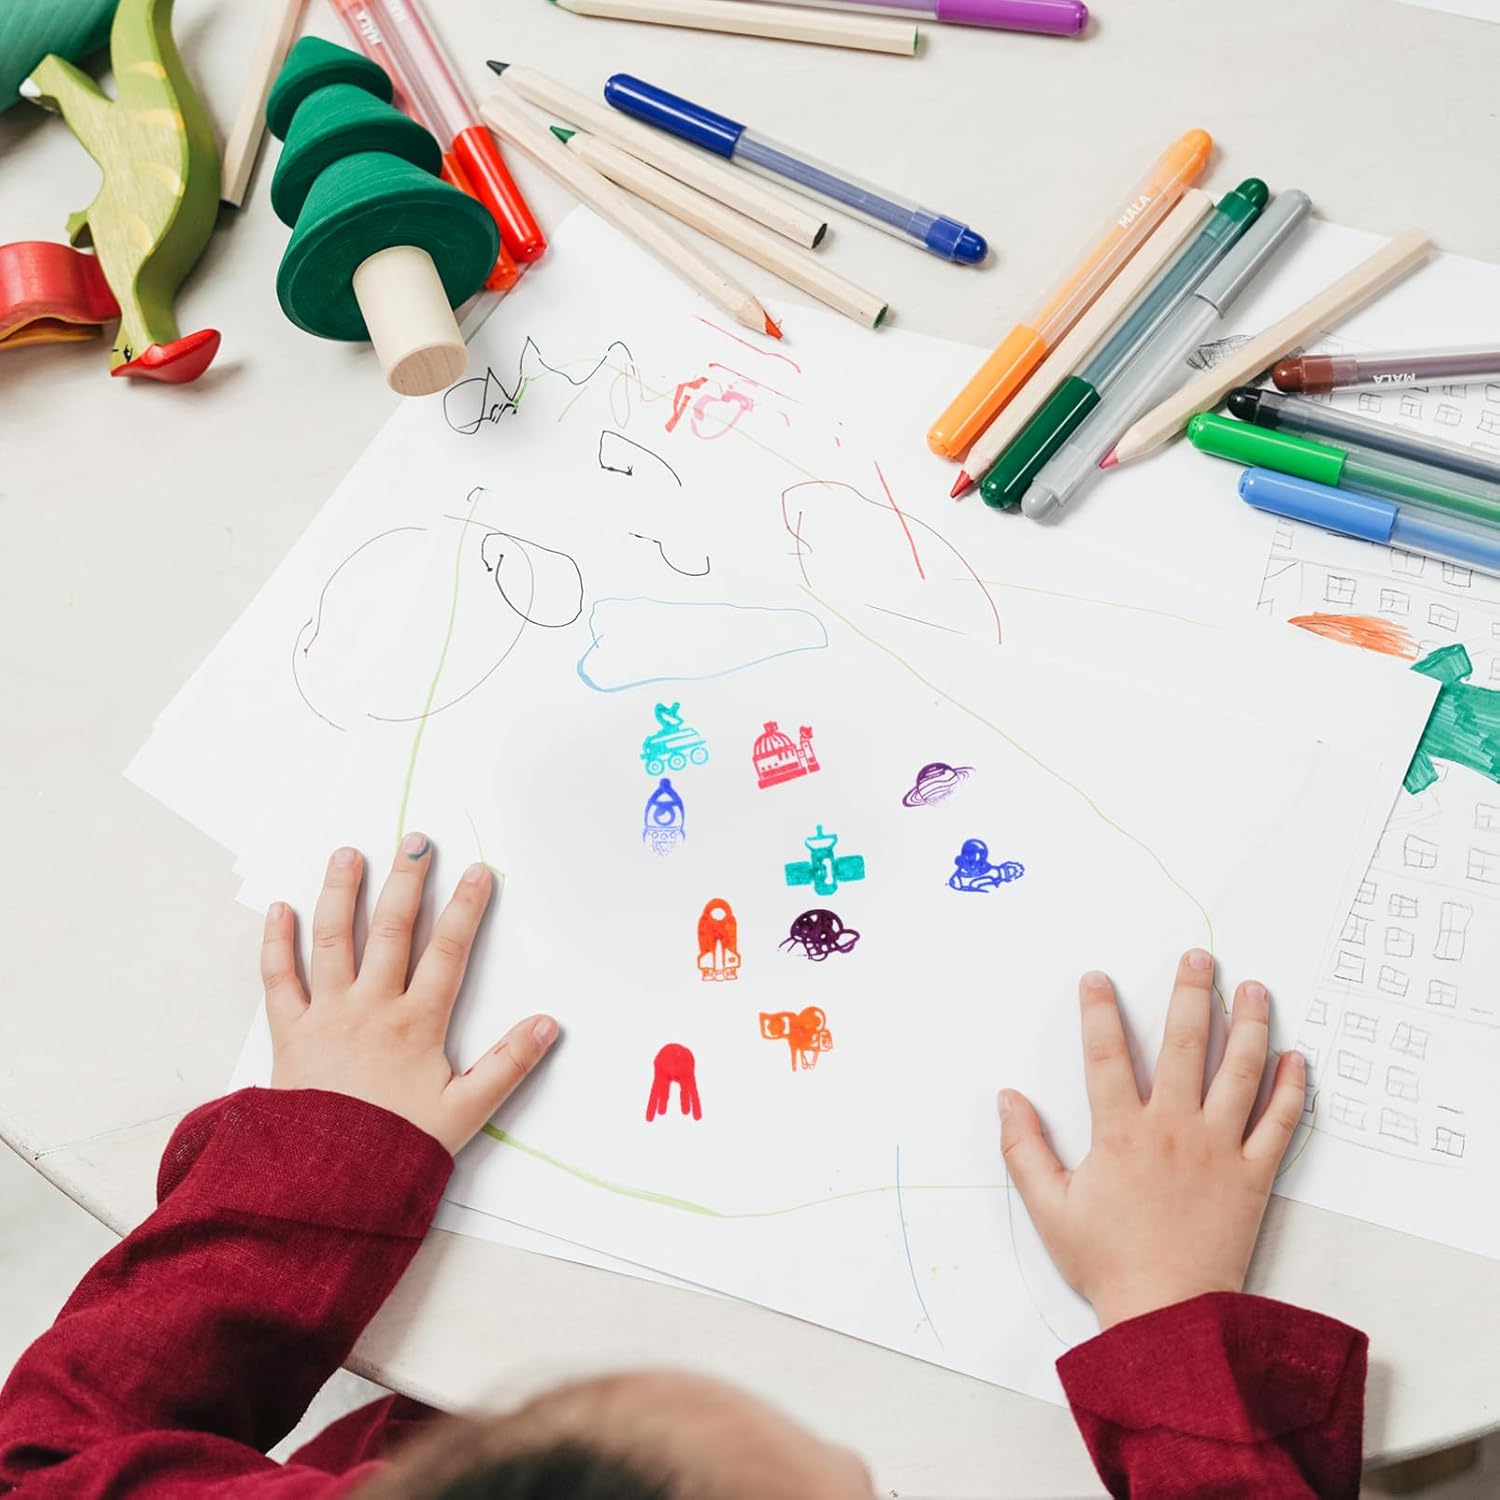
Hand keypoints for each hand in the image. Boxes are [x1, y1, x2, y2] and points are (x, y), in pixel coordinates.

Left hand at [262, 835, 559, 1154]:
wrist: (322, 1184)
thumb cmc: (396, 1148)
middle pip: (392, 931)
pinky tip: (281, 910)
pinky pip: (279, 980)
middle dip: (407, 882)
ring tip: (349, 854)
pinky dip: (277, 942)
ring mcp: (327, 1016)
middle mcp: (371, 1008)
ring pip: (334, 941)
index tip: (479, 872)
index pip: (449, 952)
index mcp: (416, 1024)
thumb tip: (548, 1024)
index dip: (467, 909)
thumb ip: (508, 1065)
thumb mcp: (465, 1112)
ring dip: (342, 893)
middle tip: (417, 842)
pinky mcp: (289, 1034)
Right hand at [1000, 950, 1304, 1329]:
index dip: (1099, 1010)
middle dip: (1192, 994)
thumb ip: (1023, 1148)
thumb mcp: (1048, 1207)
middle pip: (1184, 1044)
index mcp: (1120, 1132)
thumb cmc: (1107, 1262)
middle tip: (1201, 957)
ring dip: (1249, 1025)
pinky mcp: (1253, 1176)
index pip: (1105, 1054)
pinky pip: (1279, 1125)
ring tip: (1256, 989)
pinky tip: (1297, 1059)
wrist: (1168, 1315)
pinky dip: (1291, 1090)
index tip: (1098, 978)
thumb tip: (1007, 1098)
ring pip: (1239, 1072)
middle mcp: (1172, 1128)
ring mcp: (1218, 1149)